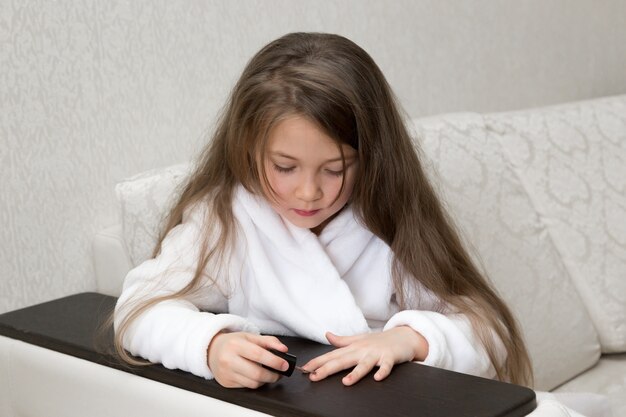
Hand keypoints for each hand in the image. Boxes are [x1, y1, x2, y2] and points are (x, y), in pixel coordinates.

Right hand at [207, 331, 290, 388]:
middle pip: (256, 373)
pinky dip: (255, 382)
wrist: (212, 350)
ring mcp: (226, 373)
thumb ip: (269, 341)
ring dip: (265, 380)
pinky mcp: (226, 382)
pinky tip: (256, 376)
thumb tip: (284, 349)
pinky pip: (246, 386)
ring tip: (269, 374)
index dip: (275, 361)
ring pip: (253, 383)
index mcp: (235, 345)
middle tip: (279, 373)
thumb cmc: (233, 343)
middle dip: (273, 375)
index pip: (259, 355)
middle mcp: (228, 359)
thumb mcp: (250, 337)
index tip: (285, 365)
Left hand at [301, 326, 427, 385]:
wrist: (403, 336)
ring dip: (355, 373)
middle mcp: (362, 350)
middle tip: (314, 376)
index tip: (305, 368)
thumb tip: (327, 335)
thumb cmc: (379, 340)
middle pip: (343, 360)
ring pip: (364, 364)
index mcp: (353, 347)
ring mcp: (376, 353)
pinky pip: (386, 366)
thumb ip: (342, 340)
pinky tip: (377, 378)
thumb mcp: (359, 339)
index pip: (332, 355)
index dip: (317, 362)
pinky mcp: (390, 357)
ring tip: (346, 382)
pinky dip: (382, 371)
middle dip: (327, 368)